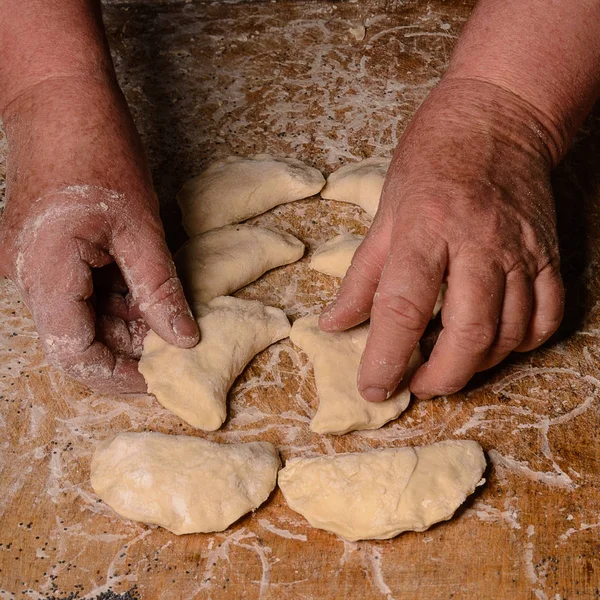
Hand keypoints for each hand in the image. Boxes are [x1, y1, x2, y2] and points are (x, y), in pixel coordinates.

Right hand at [0, 77, 198, 392]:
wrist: (61, 98)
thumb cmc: (99, 151)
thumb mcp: (140, 228)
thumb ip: (159, 290)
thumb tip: (183, 339)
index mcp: (44, 271)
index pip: (74, 353)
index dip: (117, 377)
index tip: (157, 383)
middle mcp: (29, 276)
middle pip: (76, 339)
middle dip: (126, 350)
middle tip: (171, 352)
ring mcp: (35, 265)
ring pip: (81, 318)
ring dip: (124, 325)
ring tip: (167, 320)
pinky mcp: (47, 254)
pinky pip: (80, 293)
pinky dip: (115, 301)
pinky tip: (147, 297)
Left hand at [320, 78, 563, 400]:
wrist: (499, 115)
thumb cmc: (432, 159)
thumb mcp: (385, 210)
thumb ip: (361, 275)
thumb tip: (334, 324)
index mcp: (425, 228)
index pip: (402, 307)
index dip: (386, 357)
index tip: (373, 388)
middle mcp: (478, 243)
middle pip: (468, 333)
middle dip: (440, 377)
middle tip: (415, 384)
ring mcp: (521, 250)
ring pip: (510, 333)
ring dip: (476, 366)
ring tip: (446, 367)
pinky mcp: (549, 253)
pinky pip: (546, 316)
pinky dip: (520, 344)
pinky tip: (494, 345)